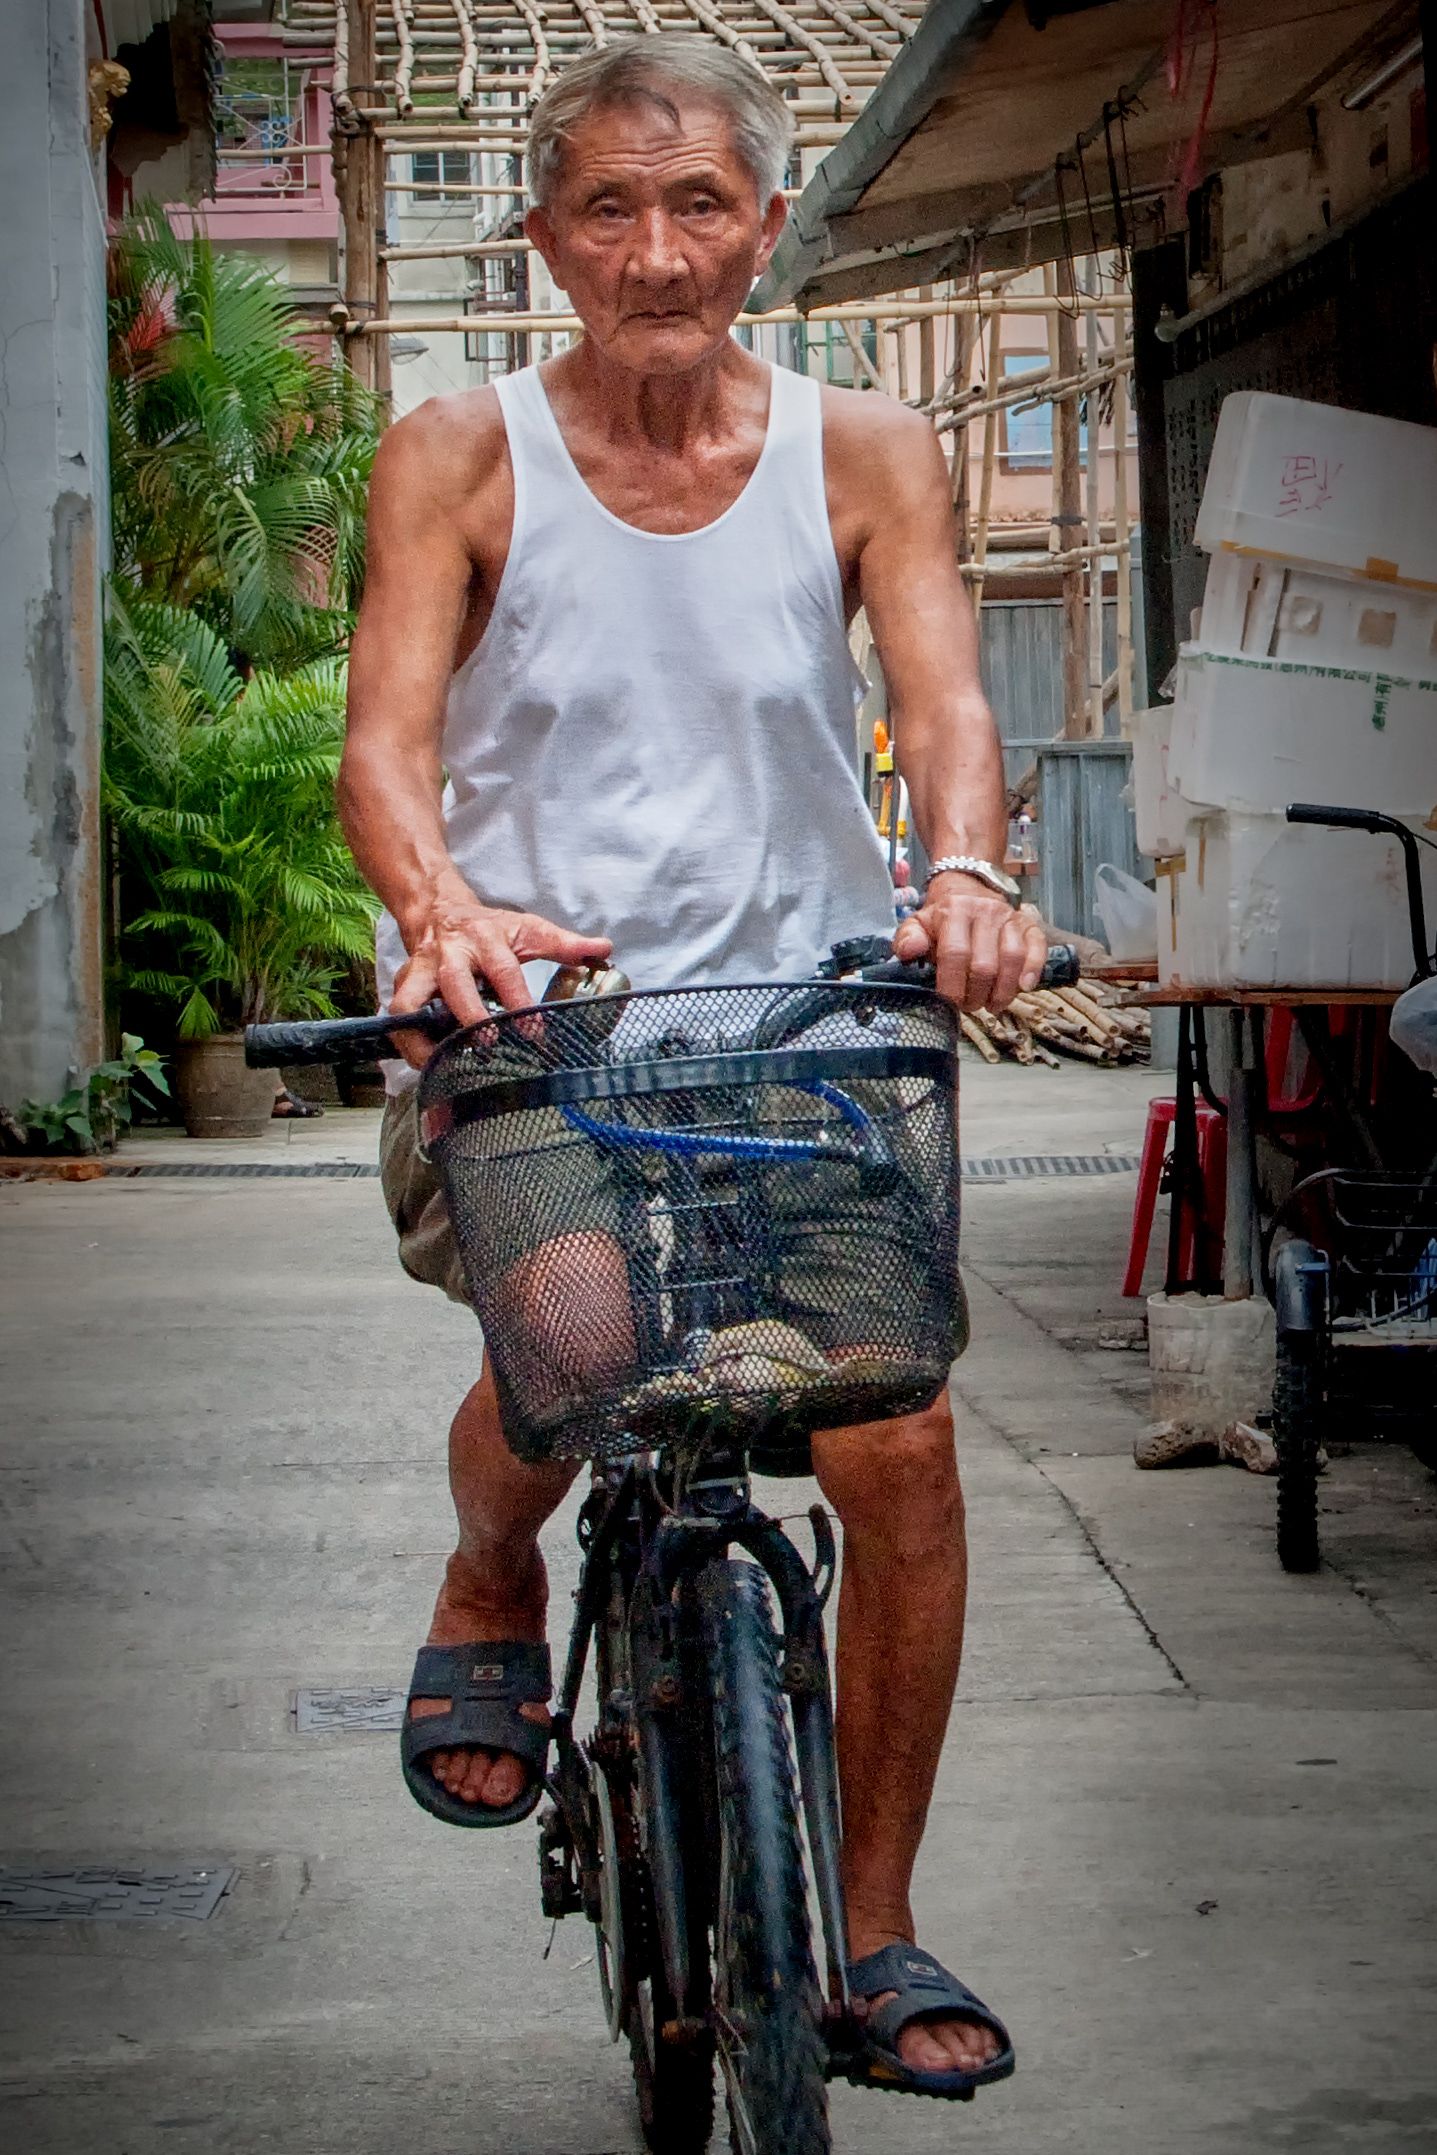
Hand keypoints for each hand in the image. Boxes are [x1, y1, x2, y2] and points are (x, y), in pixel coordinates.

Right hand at [389, 901, 612, 1067]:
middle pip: (454, 984)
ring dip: (420, 1036)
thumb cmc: (488, 929)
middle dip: (470, 1016)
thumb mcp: (527, 930)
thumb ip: (565, 944)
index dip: (518, 1001)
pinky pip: (397, 1018)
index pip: (504, 971)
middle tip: (488, 1043)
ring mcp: (420, 971)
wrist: (439, 911)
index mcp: (484, 939)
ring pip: (407, 1002)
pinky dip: (406, 1042)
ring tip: (439, 1062)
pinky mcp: (401, 987)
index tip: (534, 1029)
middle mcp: (449, 955)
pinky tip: (426, 1062)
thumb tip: (604, 950)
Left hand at [892, 882, 1046, 1013]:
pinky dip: (1033, 969)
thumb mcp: (917, 924)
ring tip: (991, 1005)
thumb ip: (907, 939)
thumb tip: (909, 951)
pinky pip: (1037, 947)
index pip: (955, 953)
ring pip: (1012, 958)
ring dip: (1003, 991)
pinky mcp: (1029, 924)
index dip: (953, 985)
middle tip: (969, 1006)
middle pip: (985, 964)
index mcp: (954, 911)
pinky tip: (1024, 987)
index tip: (949, 1003)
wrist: (968, 887)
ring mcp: (1010, 917)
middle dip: (976, 994)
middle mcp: (985, 911)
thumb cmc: (941, 918)